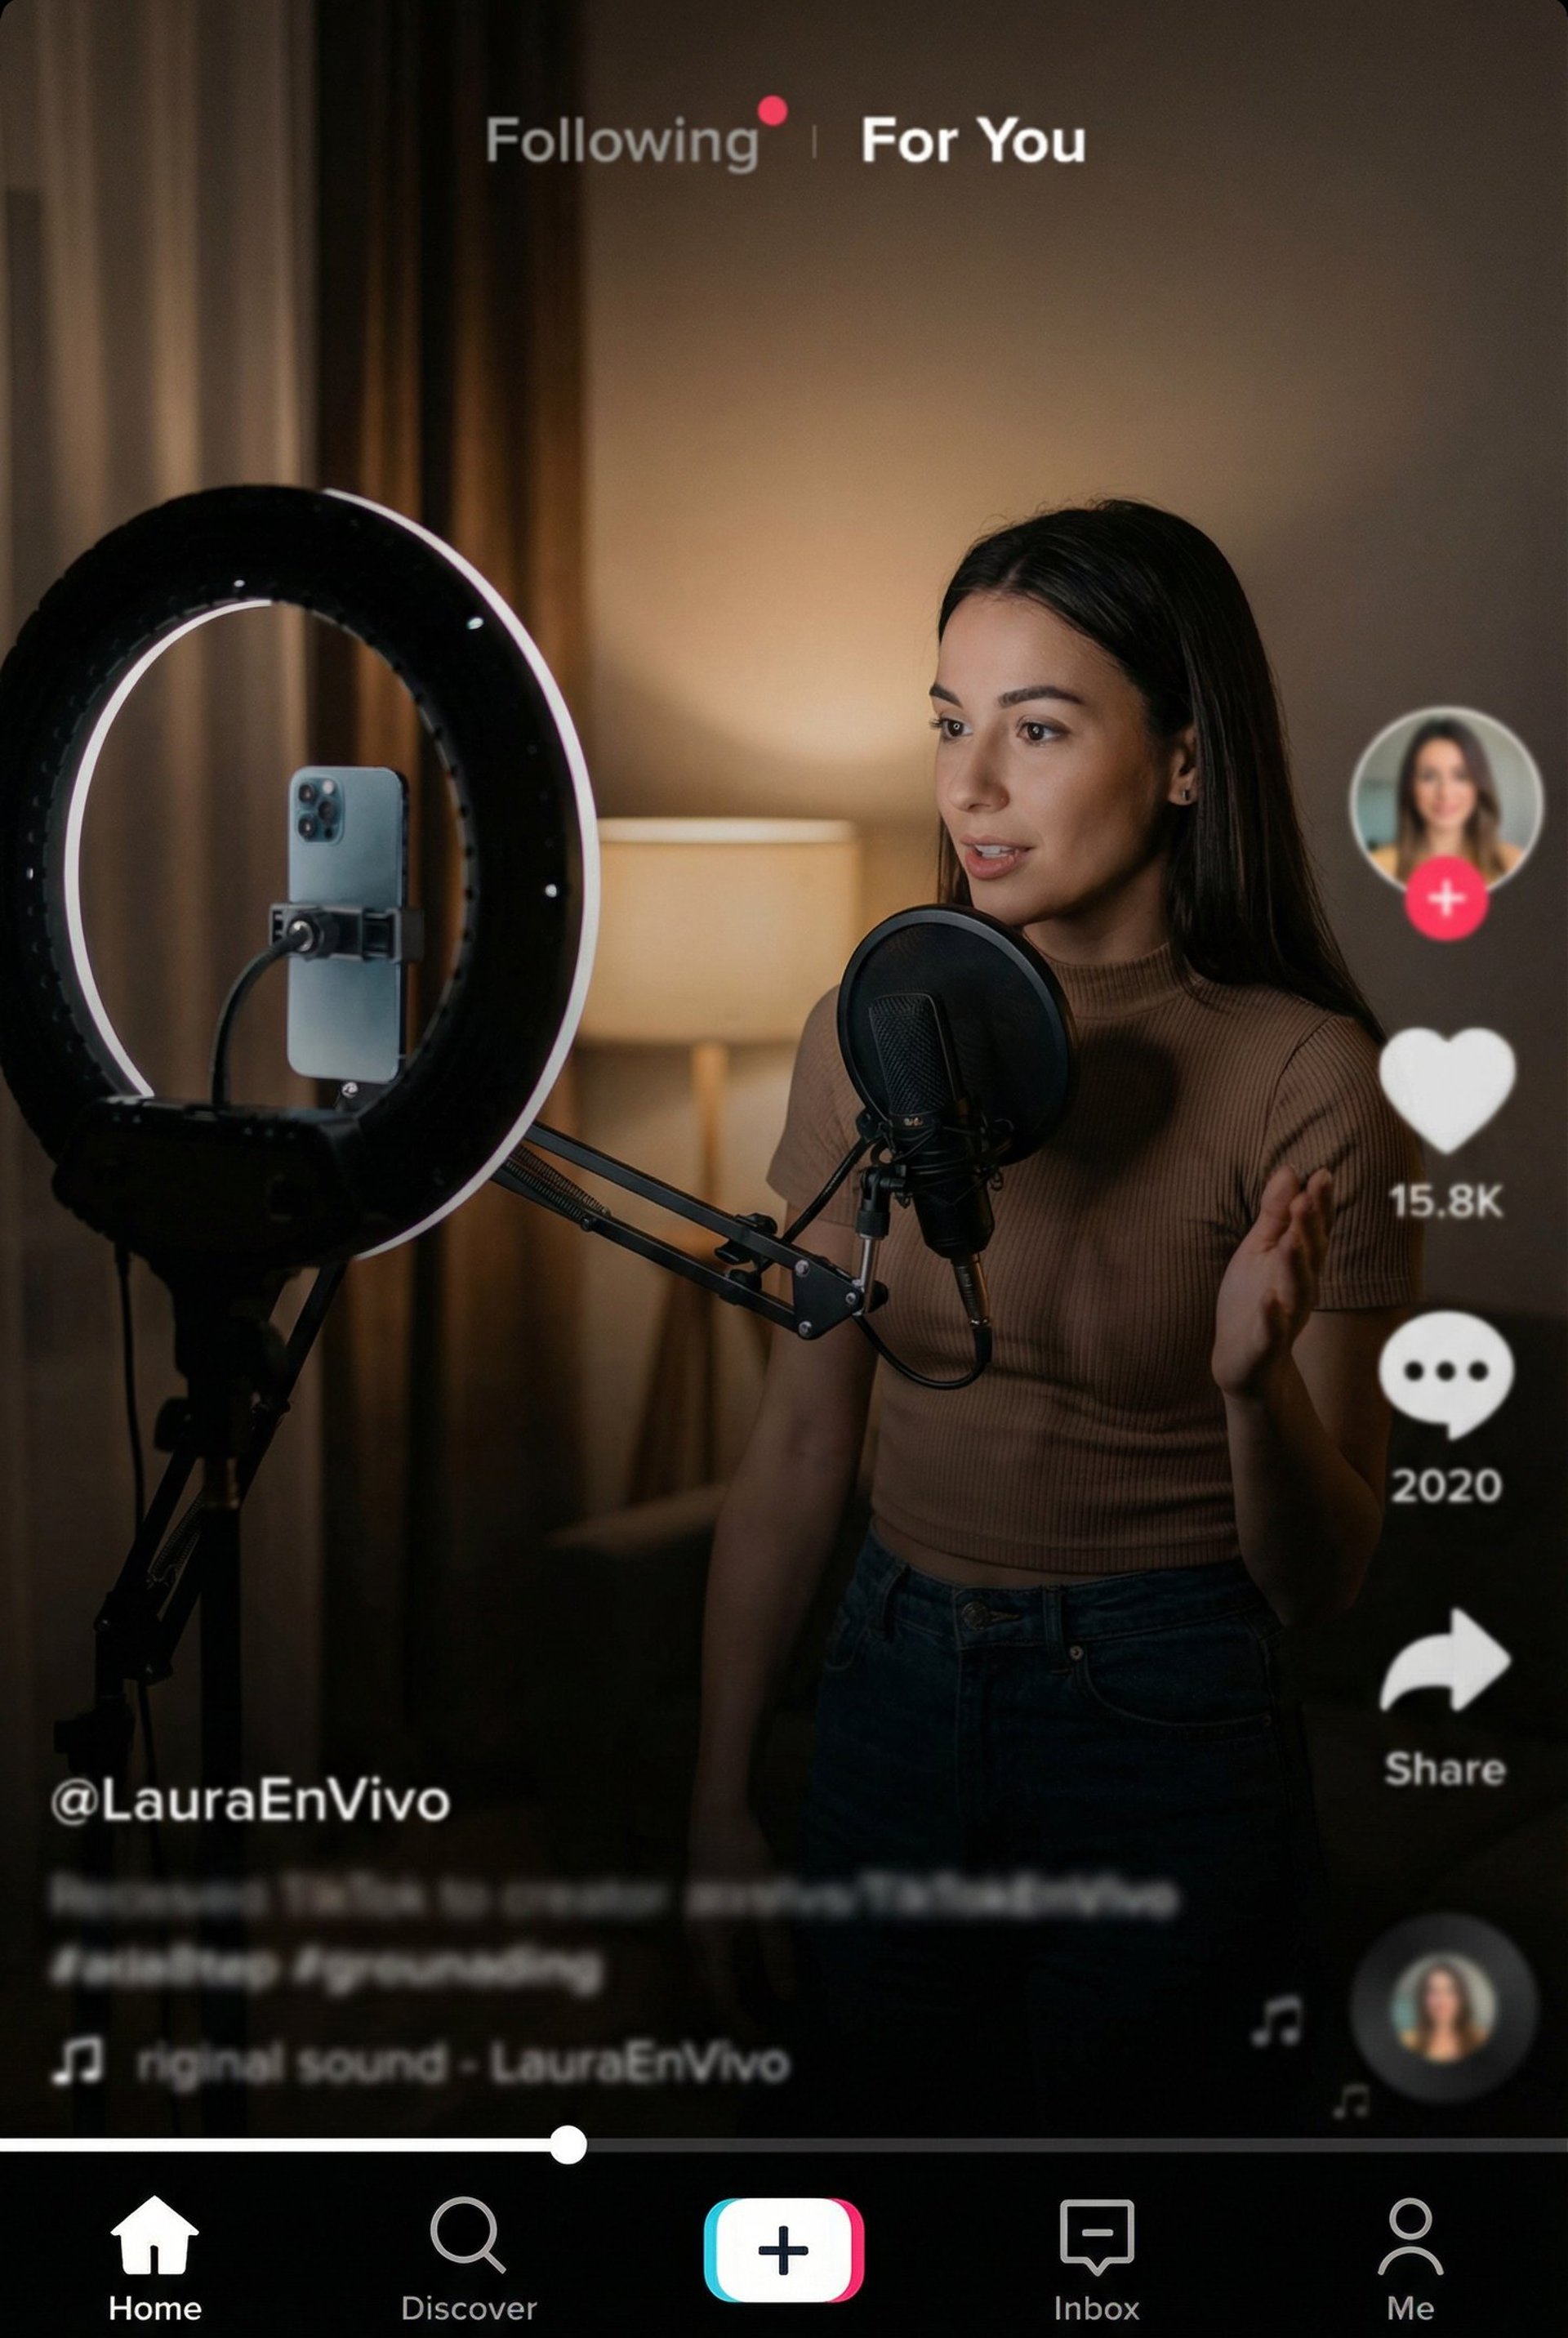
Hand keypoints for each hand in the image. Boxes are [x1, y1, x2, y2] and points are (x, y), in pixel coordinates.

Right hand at [686, 1804, 794, 2034]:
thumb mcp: (768, 1905)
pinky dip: (726, 1970)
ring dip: (729, 1991)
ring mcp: (694, 1924)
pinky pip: (709, 1954)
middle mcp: (695, 1938)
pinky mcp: (699, 1912)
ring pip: (708, 1972)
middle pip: (709, 1989)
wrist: (715, 1816)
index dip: (741, 2024)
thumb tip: (787, 1994)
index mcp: (710, 1941)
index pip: (722, 1997)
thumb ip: (777, 1952)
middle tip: (762, 2030)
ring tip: (758, 2004)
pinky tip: (749, 1966)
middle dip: (733, 2014)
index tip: (762, 2041)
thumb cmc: (743, 1858)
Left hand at [1212, 1165, 1334, 1399]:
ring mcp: (1285, 1316)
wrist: (1243, 1359)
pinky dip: (1270, 1318)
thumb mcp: (1260, 1248)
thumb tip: (1290, 1170)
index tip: (1322, 1174)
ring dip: (1295, 1265)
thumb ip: (1276, 1213)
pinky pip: (1271, 1331)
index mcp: (1300, 1261)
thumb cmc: (1254, 1296)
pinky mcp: (1265, 1344)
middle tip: (1308, 1198)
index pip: (1314, 1229)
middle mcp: (1300, 1287)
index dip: (1320, 1205)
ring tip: (1292, 1242)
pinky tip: (1267, 1302)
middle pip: (1310, 1255)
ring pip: (1296, 1289)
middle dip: (1310, 1227)